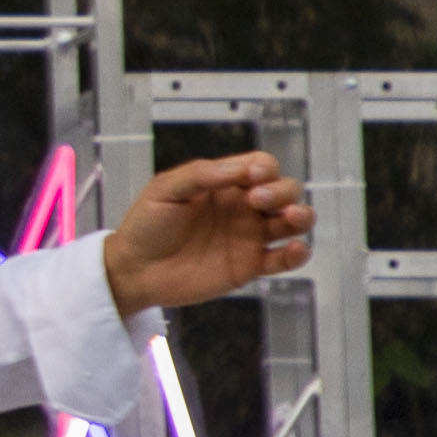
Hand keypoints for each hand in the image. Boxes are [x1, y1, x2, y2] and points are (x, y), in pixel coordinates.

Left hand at [102, 152, 312, 315]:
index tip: (251, 177)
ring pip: (292, 222)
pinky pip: (284, 259)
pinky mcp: (250, 265)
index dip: (263, 168)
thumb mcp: (166, 190)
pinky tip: (296, 249)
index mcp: (224, 184)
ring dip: (301, 216)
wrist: (135, 270)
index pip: (260, 166)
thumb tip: (240, 168)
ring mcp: (249, 236)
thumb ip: (201, 174)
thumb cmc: (146, 225)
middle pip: (284, 190)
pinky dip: (298, 253)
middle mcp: (243, 207)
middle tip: (257, 200)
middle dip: (281, 191)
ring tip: (291, 218)